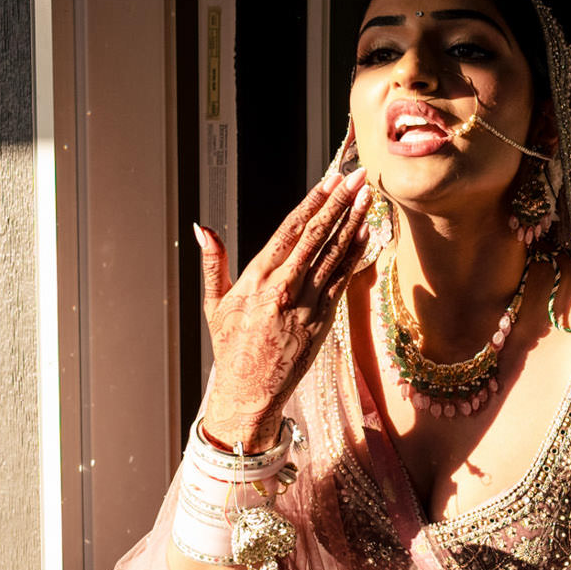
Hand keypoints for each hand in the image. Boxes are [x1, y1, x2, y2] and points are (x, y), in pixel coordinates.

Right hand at [197, 166, 374, 448]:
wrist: (249, 392)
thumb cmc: (231, 348)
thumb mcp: (215, 303)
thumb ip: (214, 262)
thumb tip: (203, 228)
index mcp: (257, 278)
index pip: (290, 230)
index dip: (313, 201)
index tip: (330, 179)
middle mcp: (284, 287)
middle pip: (317, 235)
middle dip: (339, 202)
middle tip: (358, 177)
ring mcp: (307, 304)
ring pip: (334, 254)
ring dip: (353, 222)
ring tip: (367, 197)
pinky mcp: (323, 320)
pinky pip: (342, 280)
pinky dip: (355, 255)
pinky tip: (366, 234)